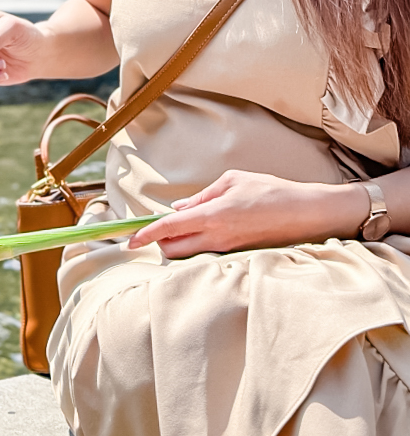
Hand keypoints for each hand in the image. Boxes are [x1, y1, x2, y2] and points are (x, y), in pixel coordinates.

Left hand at [127, 170, 370, 258]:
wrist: (305, 213)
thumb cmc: (269, 191)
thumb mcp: (231, 181)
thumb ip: (201, 197)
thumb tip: (180, 209)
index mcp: (211, 217)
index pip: (168, 230)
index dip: (145, 235)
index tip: (129, 240)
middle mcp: (216, 238)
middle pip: (173, 250)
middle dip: (158, 242)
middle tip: (155, 228)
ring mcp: (227, 249)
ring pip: (189, 254)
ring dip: (177, 244)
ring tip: (178, 227)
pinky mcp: (238, 254)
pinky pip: (206, 253)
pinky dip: (195, 244)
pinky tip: (201, 230)